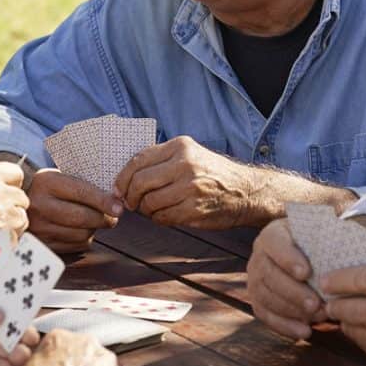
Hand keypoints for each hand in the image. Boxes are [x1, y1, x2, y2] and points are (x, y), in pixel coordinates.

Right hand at [0, 162, 29, 303]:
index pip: (15, 172)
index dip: (9, 185)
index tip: (1, 196)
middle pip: (21, 197)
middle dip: (10, 208)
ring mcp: (2, 217)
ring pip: (22, 219)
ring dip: (11, 227)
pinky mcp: (5, 240)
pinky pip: (17, 240)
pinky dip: (6, 245)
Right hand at [27, 169, 120, 251]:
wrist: (18, 200)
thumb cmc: (49, 187)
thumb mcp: (61, 177)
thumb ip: (85, 186)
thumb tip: (115, 201)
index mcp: (47, 182)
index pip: (81, 192)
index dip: (103, 202)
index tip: (119, 208)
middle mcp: (40, 205)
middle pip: (82, 218)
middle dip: (104, 218)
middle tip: (112, 216)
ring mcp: (39, 227)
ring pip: (81, 234)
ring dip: (94, 229)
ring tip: (94, 221)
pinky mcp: (42, 244)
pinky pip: (74, 246)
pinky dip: (84, 239)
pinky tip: (81, 230)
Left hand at [114, 135, 254, 227]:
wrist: (246, 191)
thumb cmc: (213, 174)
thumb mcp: (191, 155)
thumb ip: (162, 160)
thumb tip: (126, 176)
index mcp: (181, 146)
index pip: (138, 160)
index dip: (123, 178)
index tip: (118, 188)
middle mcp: (185, 164)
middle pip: (139, 182)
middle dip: (130, 196)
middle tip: (131, 203)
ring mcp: (190, 188)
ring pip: (149, 203)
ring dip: (145, 210)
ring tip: (153, 209)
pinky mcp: (194, 209)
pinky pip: (162, 217)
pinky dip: (159, 219)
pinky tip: (167, 214)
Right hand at [247, 218, 326, 339]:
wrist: (307, 257)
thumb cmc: (317, 246)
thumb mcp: (320, 236)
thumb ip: (326, 241)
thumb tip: (342, 252)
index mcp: (273, 234)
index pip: (275, 243)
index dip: (288, 259)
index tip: (306, 273)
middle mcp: (258, 256)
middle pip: (269, 275)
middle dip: (293, 292)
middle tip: (316, 304)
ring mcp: (255, 280)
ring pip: (266, 297)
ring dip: (292, 311)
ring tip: (317, 317)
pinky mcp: (257, 301)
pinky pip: (266, 315)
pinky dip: (285, 326)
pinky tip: (305, 332)